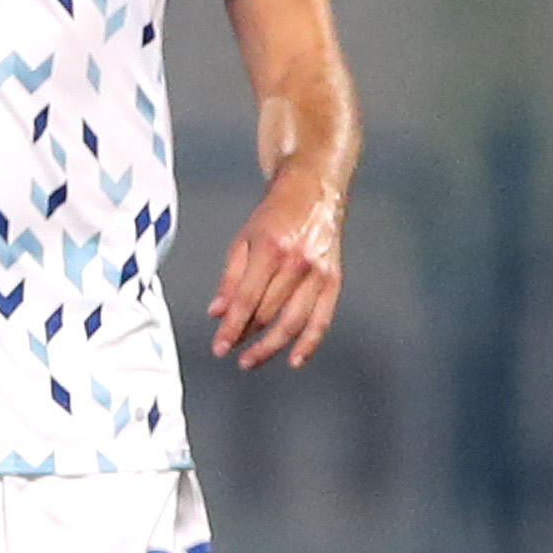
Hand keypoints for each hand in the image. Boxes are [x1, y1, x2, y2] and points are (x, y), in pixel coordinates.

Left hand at [210, 166, 344, 367]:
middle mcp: (297, 263)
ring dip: (271, 346)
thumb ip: (229, 279)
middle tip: (229, 352)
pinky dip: (309, 343)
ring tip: (251, 360)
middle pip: (269, 313)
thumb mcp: (241, 240)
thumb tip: (217, 312)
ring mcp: (319, 273)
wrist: (313, 192)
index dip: (231, 328)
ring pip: (294, 322)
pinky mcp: (334, 280)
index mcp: (270, 250)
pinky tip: (294, 359)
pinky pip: (323, 319)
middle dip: (246, 336)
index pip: (247, 300)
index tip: (219, 346)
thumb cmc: (274, 215)